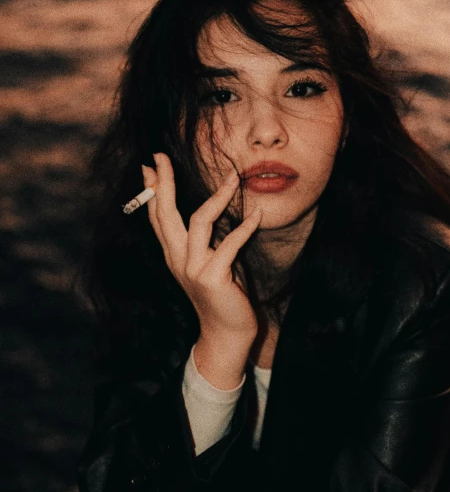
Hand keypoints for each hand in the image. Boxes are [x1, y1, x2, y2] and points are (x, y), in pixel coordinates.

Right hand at [143, 153, 261, 353]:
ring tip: (233, 178)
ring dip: (217, 197)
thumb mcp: (209, 262)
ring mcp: (193, 268)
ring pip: (198, 222)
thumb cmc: (223, 294)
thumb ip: (207, 239)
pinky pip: (229, 245)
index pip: (157, 216)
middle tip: (161, 157)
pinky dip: (245, 227)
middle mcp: (177, 259)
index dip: (153, 189)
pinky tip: (256, 215)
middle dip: (163, 183)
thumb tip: (214, 208)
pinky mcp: (213, 278)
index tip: (150, 165)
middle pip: (165, 214)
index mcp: (173, 254)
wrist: (227, 334)